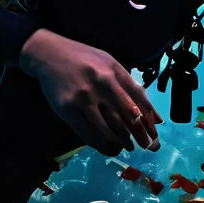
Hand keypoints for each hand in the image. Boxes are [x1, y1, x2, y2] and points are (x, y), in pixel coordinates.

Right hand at [19, 29, 162, 156]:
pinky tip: (107, 147)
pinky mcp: (67, 109)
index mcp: (115, 72)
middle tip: (145, 148)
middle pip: (127, 118)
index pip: (140, 102)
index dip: (149, 122)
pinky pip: (88, 134)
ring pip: (108, 130)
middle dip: (139, 136)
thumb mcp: (110, 64)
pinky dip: (100, 145)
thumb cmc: (84, 59)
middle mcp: (102, 84)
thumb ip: (131, 86)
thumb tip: (154, 116)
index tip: (154, 136)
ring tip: (125, 148)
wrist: (49, 54)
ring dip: (120, 144)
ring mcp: (84, 97)